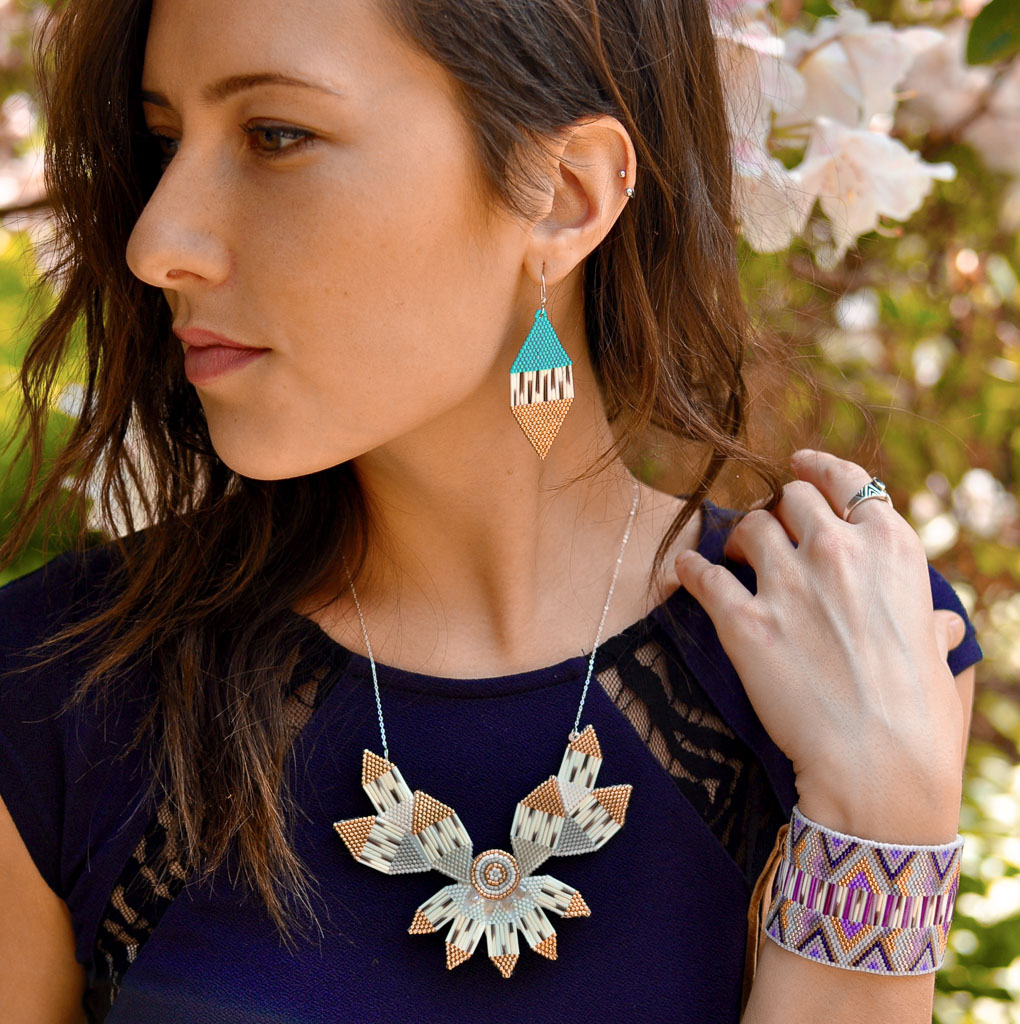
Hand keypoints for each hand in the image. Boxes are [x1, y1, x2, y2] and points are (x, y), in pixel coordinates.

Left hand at [674, 449, 968, 841]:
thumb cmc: (920, 716)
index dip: (819, 467)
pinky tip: (685, 570)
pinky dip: (691, 569)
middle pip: (792, 498)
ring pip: (749, 526)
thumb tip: (943, 621)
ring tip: (733, 554)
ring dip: (739, 536)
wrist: (878, 765)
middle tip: (771, 530)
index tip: (801, 464)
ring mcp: (788, 583)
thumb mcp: (941, 653)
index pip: (849, 481)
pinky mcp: (744, 621)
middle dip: (780, 508)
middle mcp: (838, 551)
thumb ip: (933, 622)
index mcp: (892, 549)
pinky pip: (702, 574)